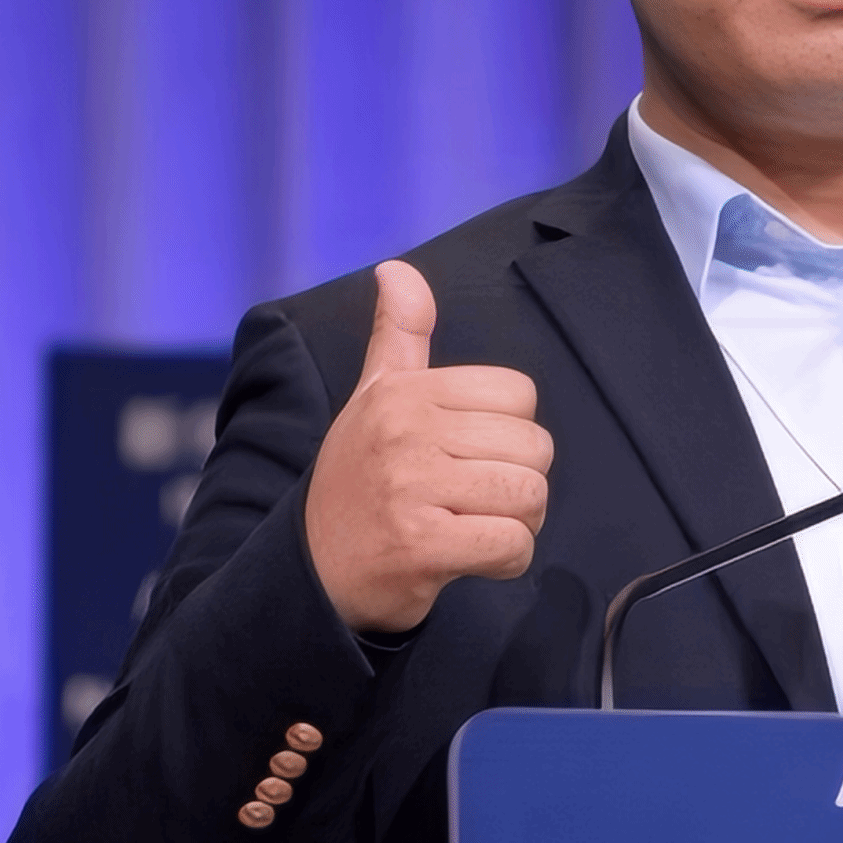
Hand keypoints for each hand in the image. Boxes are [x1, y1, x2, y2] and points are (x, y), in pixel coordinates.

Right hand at [304, 261, 553, 634]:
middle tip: (474, 501)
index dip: (509, 431)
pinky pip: (512, 544)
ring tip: (474, 528)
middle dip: (519, 482)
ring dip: (518, 523)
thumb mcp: (374, 397)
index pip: (519, 393)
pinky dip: (508, 559)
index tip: (470, 456)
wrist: (308, 574)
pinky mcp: (420, 546)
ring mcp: (410, 488)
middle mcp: (405, 431)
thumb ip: (400, 334)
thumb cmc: (358, 481)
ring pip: (529, 495)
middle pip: (533, 446)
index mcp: (403, 391)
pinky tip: (471, 560)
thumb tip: (396, 268)